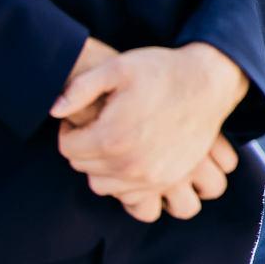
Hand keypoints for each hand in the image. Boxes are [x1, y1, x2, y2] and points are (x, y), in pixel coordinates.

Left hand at [51, 42, 246, 223]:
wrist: (209, 83)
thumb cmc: (161, 71)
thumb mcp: (117, 67)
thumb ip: (79, 89)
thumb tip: (55, 112)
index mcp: (111, 137)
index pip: (67, 147)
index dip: (69, 129)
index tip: (83, 116)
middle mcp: (129, 164)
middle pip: (83, 167)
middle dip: (84, 147)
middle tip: (100, 125)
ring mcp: (151, 176)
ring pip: (102, 185)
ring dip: (101, 167)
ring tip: (114, 142)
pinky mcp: (167, 180)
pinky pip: (129, 196)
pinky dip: (123, 182)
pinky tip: (130, 158)